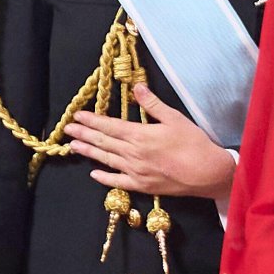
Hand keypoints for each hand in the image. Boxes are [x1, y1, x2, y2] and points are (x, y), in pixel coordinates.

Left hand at [64, 84, 234, 199]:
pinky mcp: (142, 186)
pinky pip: (118, 183)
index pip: (109, 126)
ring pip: (106, 160)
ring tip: (73, 146)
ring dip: (89, 152)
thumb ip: (152, 103)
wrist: (207, 173)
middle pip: (103, 142)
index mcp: (140, 135)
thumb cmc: (194, 144)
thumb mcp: (175, 118)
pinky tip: (94, 174)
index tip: (77, 115)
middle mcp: (133, 154)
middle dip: (84, 134)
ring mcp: (136, 172)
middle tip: (67, 129)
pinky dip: (104, 178)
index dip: (92, 120)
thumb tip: (135, 88)